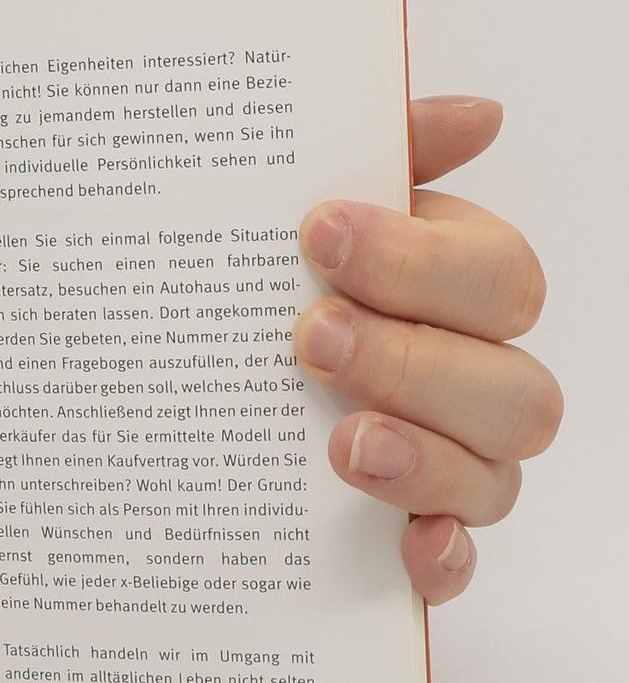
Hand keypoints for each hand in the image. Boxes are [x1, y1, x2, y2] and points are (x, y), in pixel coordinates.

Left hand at [294, 96, 560, 603]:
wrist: (171, 410)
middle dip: (413, 358)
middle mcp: (470, 385)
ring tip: (343, 441)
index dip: (422, 259)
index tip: (319, 234)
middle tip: (310, 338)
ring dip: (426, 456)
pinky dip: (441, 559)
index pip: (498, 276)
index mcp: (453, 297)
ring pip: (495, 474)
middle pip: (511, 383)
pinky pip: (457, 566)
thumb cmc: (262, 298)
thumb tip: (477, 116)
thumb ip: (378, 158)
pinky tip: (407, 546)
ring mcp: (449, 471)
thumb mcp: (289, 224)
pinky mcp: (410, 549)